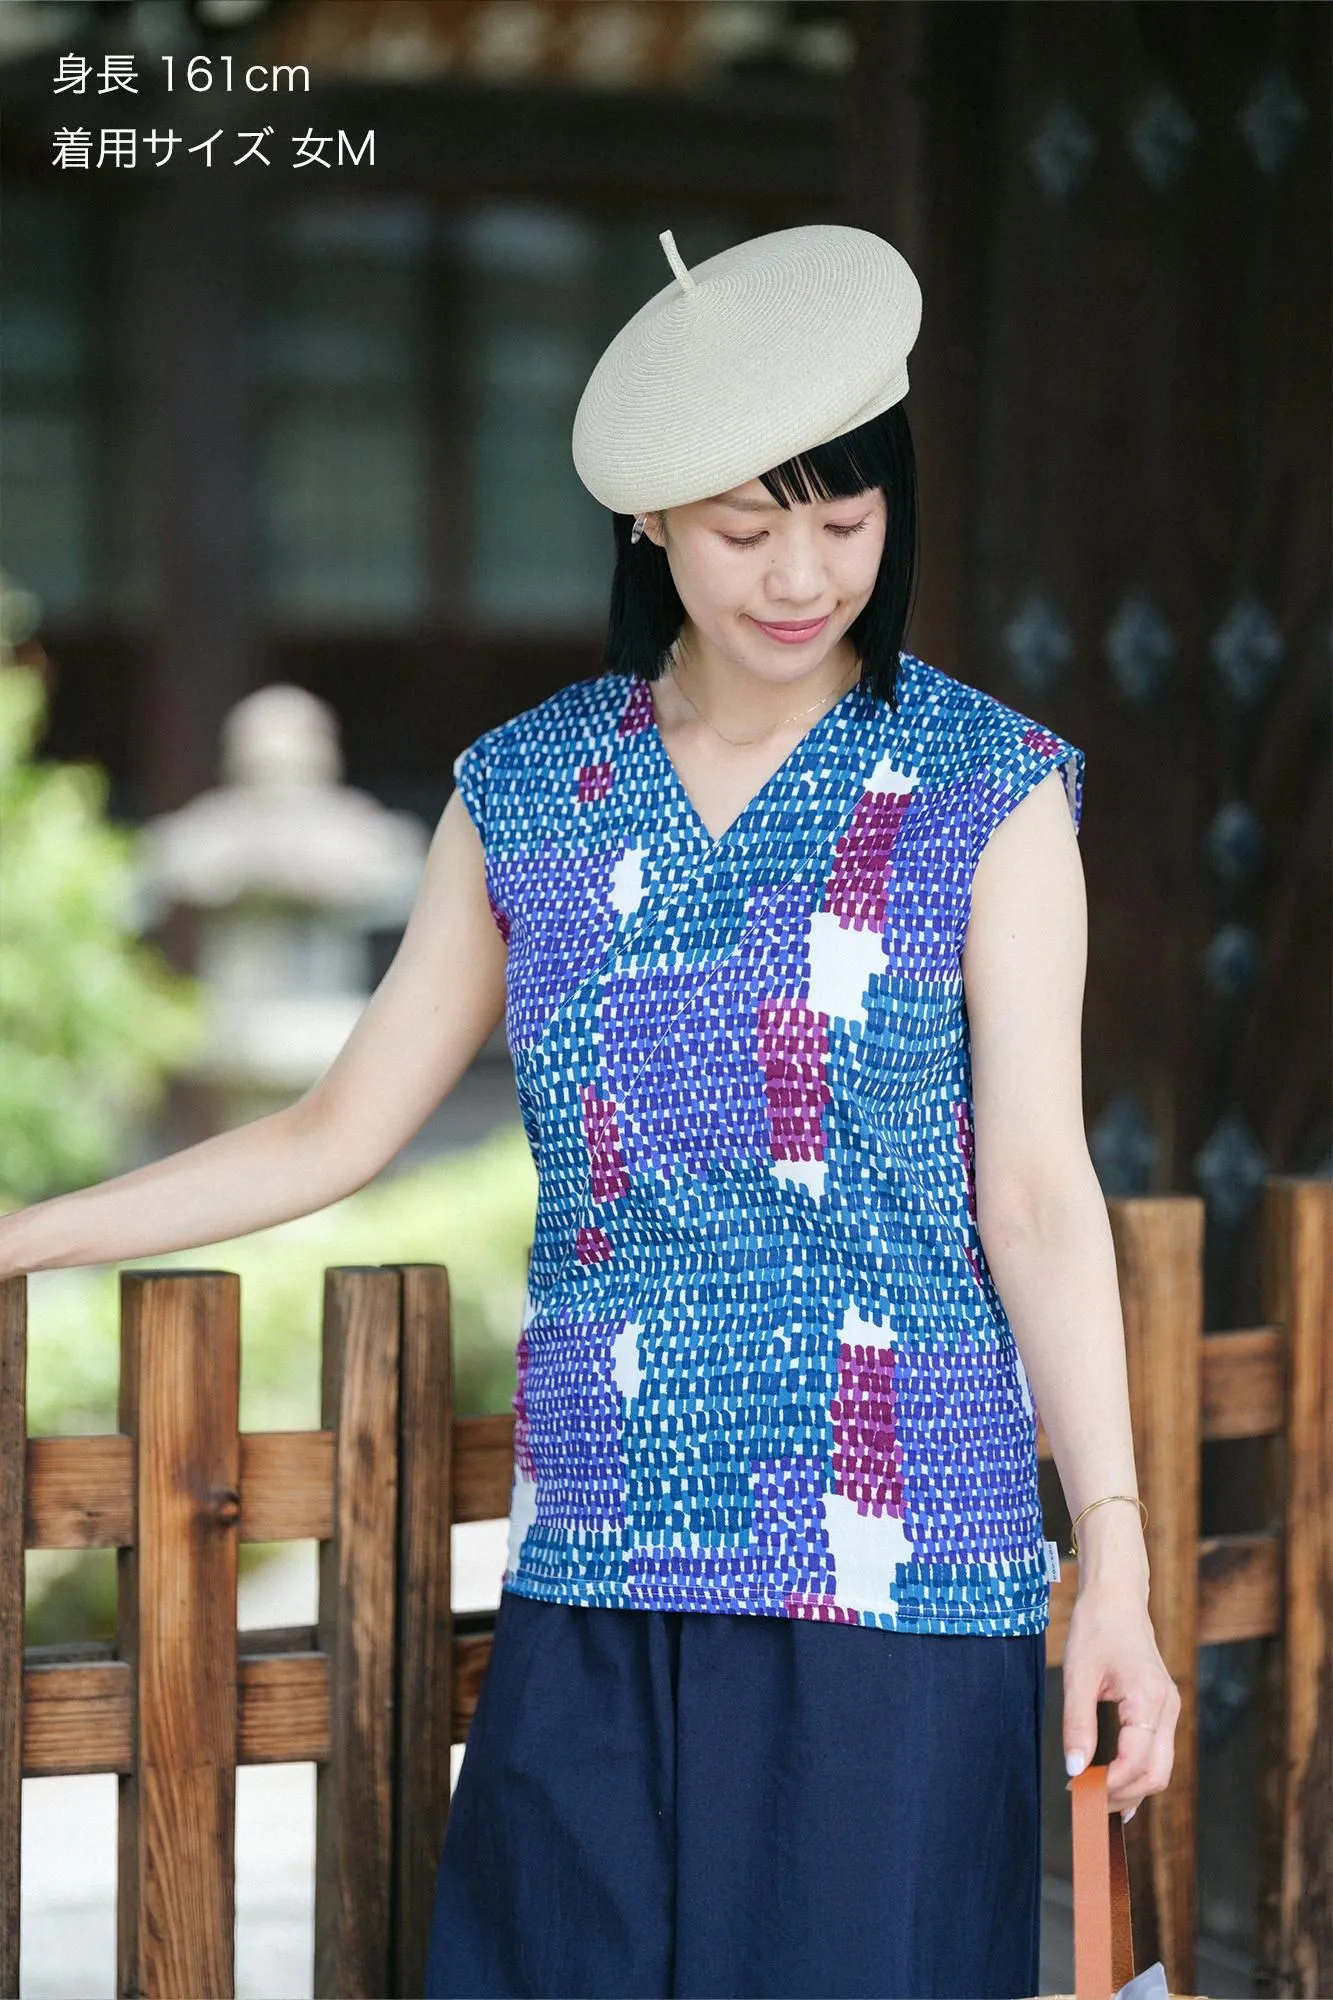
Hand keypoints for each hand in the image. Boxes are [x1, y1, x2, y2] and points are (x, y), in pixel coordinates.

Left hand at [1061, 1580, 1179, 1818]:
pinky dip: (1138, 1774)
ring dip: (1132, 1790)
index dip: (1109, 1786)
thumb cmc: (1096, 1629)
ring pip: (1161, 1768)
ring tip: (1096, 1801)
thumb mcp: (1077, 1676)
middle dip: (1123, 1796)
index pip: (1136, 1762)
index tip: (1078, 1793)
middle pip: (1156, 1775)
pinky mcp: (1163, 1709)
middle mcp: (1167, 1707)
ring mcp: (1170, 1708)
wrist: (1117, 1598)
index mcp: (1148, 1698)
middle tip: (1086, 1805)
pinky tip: (1116, 1787)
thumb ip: (1077, 1725)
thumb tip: (1074, 1770)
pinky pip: (1157, 1753)